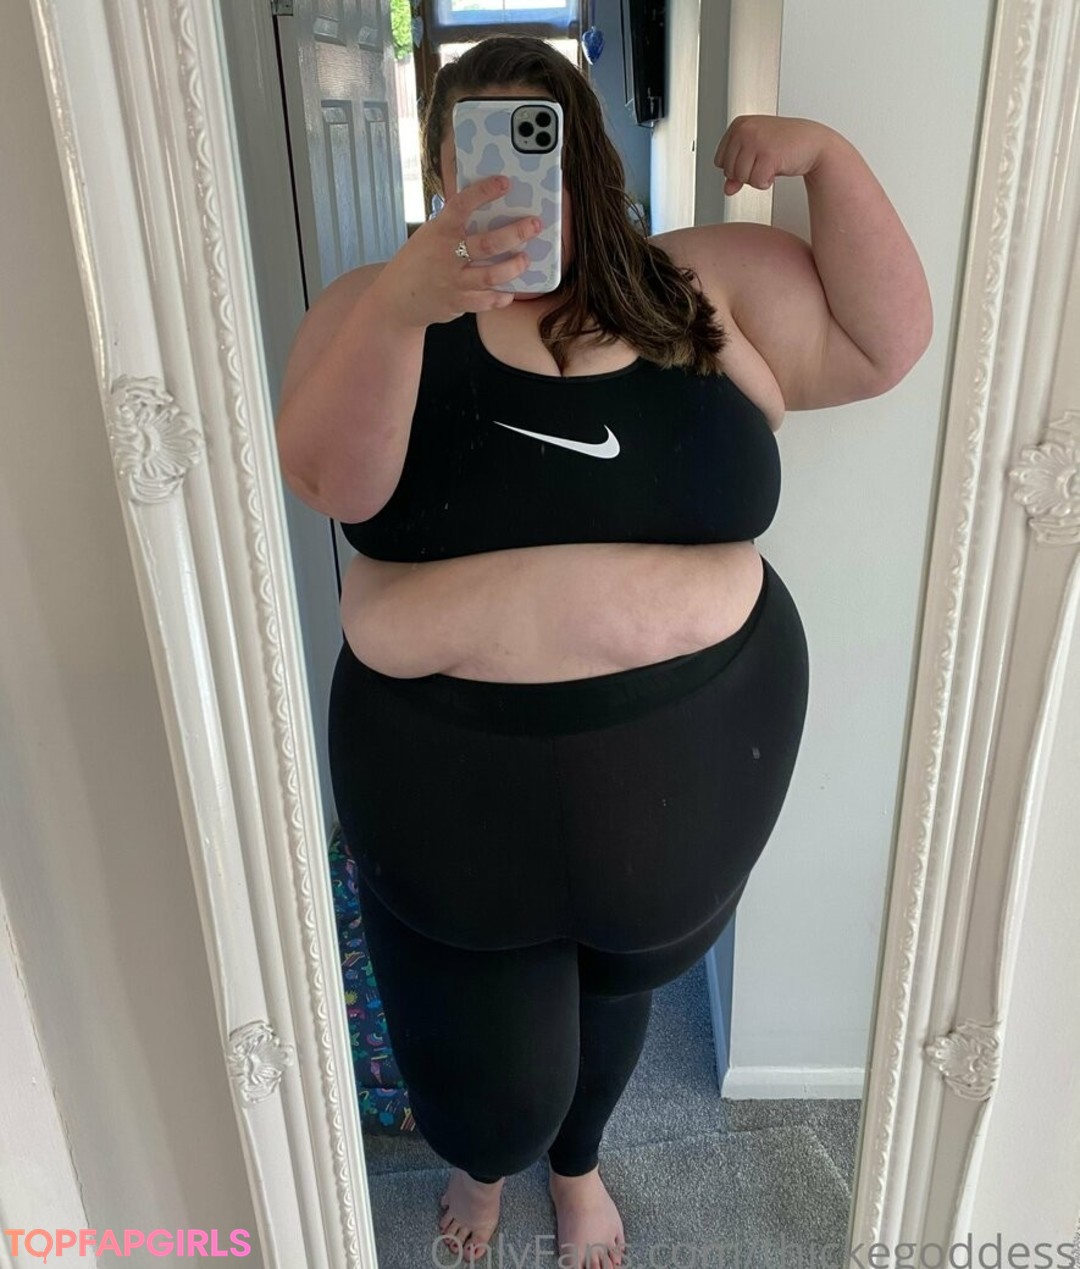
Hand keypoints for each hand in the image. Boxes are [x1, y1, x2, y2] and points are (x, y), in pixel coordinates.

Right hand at [371, 175, 542, 326]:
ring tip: (526, 259)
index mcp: (439, 231)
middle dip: (515, 233)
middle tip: (534, 225)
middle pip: (488, 244)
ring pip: (491, 275)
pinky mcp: (459, 303)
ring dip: (514, 267)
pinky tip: (510, 290)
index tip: (504, 183)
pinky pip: (486, 301)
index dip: (484, 192)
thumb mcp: (429, 235)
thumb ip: (453, 225)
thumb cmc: (417, 262)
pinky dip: (501, 296)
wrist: (397, 299)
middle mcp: (447, 255)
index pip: (462, 205)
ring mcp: (454, 281)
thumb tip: (486, 208)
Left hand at [713, 115, 836, 194]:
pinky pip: (756, 182)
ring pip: (741, 178)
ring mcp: (757, 140)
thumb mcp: (756, 154)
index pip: (719, 161)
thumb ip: (738, 170)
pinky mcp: (768, 154)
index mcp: (739, 125)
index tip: (752, 160)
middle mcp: (746, 130)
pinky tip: (776, 169)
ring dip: (757, 179)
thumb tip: (727, 189)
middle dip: (746, 174)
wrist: (814, 143)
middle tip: (764, 163)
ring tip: (770, 164)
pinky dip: (766, 182)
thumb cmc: (786, 145)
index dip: (736, 167)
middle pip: (729, 171)